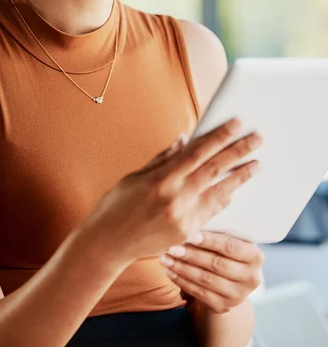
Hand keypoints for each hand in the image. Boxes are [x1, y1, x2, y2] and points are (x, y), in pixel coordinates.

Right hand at [79, 118, 261, 269]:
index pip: (198, 151)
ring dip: (240, 176)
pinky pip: (212, 212)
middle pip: (214, 169)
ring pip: (220, 192)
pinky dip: (225, 199)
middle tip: (258, 138)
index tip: (236, 124)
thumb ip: (163, 159)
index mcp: (162, 178)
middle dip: (238, 151)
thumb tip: (184, 140)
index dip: (220, 136)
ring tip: (257, 164)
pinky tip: (235, 189)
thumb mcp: (136, 176)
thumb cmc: (117, 205)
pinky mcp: (187, 233)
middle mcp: (176, 197)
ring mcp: (184, 217)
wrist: (109, 242)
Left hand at [160, 231, 263, 313]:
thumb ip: (217, 232)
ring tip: (165, 258)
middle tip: (171, 246)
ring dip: (182, 268)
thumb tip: (190, 220)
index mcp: (255, 256)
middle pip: (216, 264)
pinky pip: (199, 293)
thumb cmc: (224, 251)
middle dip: (191, 255)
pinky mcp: (224, 307)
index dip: (210, 241)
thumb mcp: (229, 240)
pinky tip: (169, 271)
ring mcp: (238, 295)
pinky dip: (181, 280)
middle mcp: (251, 278)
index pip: (230, 246)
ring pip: (205, 279)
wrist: (230, 281)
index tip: (190, 234)